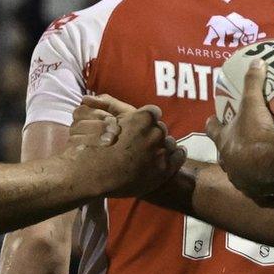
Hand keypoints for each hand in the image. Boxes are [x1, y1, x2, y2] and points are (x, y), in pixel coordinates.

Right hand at [68, 98, 184, 197]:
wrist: (94, 177)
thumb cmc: (95, 149)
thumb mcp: (100, 120)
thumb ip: (109, 104)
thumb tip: (98, 96)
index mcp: (143, 118)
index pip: (153, 112)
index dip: (146, 119)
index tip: (141, 125)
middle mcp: (155, 133)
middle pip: (161, 128)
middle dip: (153, 134)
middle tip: (142, 143)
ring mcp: (161, 152)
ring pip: (170, 142)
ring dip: (162, 146)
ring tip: (150, 154)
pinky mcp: (165, 169)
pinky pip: (178, 156)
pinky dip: (175, 155)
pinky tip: (167, 158)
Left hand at [205, 59, 273, 202]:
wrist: (267, 163)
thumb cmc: (255, 131)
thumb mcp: (253, 103)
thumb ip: (253, 81)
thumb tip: (256, 60)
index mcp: (223, 140)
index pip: (213, 130)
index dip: (212, 125)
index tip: (211, 121)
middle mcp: (228, 161)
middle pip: (224, 155)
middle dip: (229, 150)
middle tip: (239, 145)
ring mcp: (240, 179)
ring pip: (239, 175)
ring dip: (245, 170)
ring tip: (257, 166)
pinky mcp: (256, 192)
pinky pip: (259, 193)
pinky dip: (264, 191)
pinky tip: (272, 190)